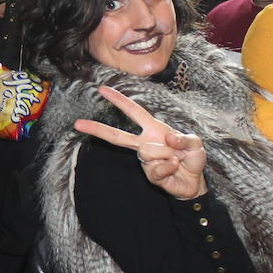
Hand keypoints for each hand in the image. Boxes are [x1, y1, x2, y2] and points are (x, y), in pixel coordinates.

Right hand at [74, 86, 207, 199]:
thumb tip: (167, 139)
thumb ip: (184, 138)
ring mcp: (145, 159)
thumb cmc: (192, 158)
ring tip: (176, 158)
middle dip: (97, 129)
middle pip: (117, 136)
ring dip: (167, 153)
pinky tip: (174, 167)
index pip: (134, 112)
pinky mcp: (149, 174)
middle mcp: (145, 142)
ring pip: (147, 150)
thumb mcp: (195, 143)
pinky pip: (156, 167)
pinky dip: (169, 166)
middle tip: (78, 124)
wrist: (194, 182)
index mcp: (154, 129)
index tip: (102, 90)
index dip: (119, 100)